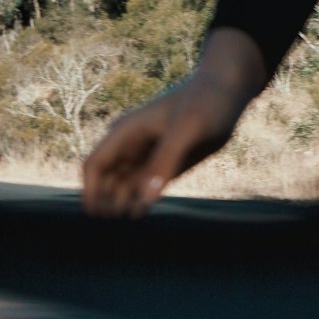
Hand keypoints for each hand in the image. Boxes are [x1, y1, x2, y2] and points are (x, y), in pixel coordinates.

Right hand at [81, 28, 266, 217]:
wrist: (228, 91)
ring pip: (123, 185)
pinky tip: (141, 214)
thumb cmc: (206, 102)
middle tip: (115, 227)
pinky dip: (139, 201)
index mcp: (128, 132)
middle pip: (106, 179)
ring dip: (121, 204)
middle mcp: (133, 145)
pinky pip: (143, 186)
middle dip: (105, 201)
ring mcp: (149, 155)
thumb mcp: (188, 129)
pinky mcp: (165, 164)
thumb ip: (165, 162)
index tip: (96, 216)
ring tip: (126, 225)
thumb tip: (143, 201)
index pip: (95, 164)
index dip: (91, 190)